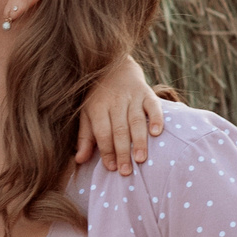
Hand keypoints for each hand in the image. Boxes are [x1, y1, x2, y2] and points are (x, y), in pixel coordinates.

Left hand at [73, 57, 164, 175]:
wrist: (114, 65)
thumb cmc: (98, 97)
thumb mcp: (87, 114)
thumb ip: (85, 137)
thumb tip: (79, 160)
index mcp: (97, 108)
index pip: (102, 132)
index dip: (107, 151)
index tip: (111, 168)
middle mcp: (114, 102)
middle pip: (119, 130)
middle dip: (123, 152)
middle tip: (126, 171)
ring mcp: (131, 96)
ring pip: (136, 120)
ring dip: (139, 141)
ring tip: (141, 159)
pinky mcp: (147, 92)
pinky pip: (153, 105)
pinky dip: (156, 118)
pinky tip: (156, 133)